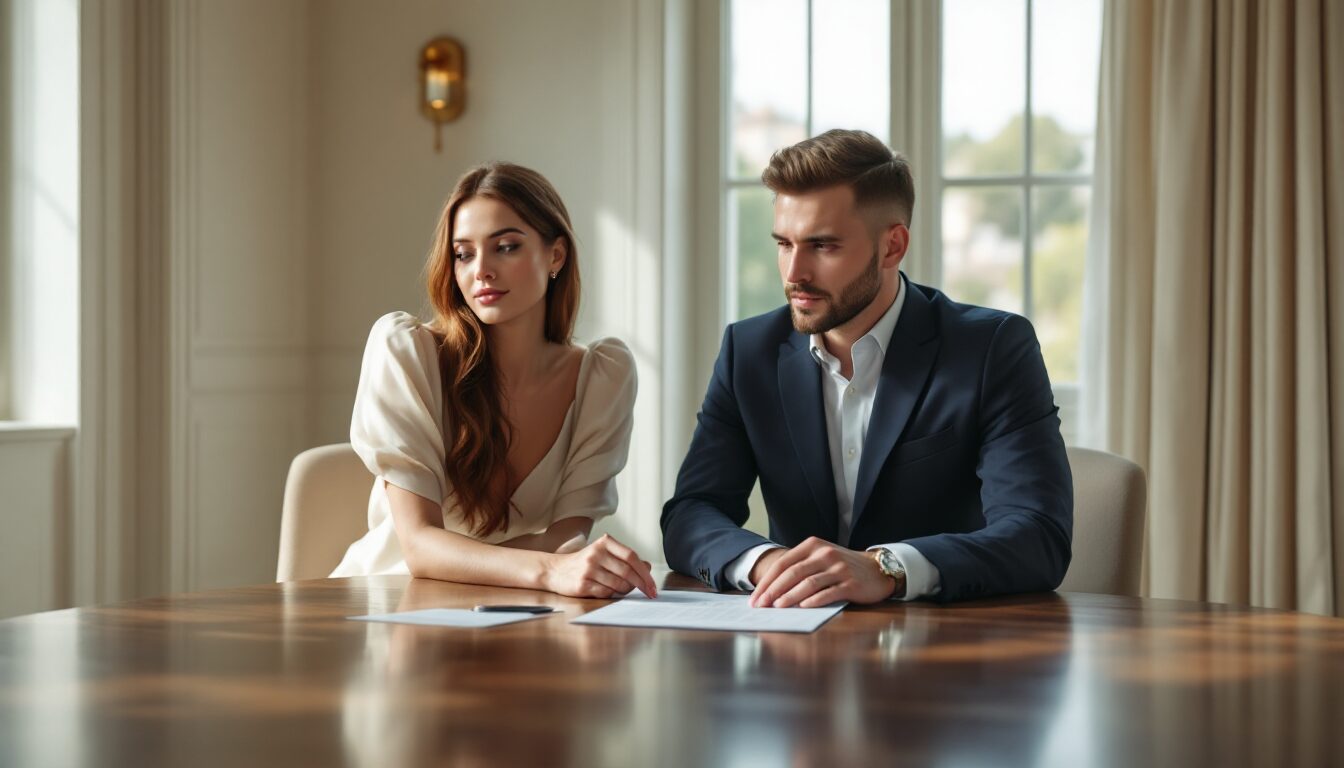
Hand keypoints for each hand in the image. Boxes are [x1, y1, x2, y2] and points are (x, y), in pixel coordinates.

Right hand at [542, 533, 657, 598]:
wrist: (555, 570)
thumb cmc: (584, 563)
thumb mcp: (604, 554)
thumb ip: (624, 558)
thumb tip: (647, 567)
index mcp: (604, 543)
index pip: (631, 556)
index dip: (645, 572)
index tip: (653, 584)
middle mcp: (596, 553)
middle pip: (627, 571)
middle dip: (641, 585)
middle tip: (649, 593)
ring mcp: (588, 569)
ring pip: (618, 584)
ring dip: (626, 590)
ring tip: (624, 590)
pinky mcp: (582, 584)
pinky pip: (606, 592)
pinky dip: (612, 594)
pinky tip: (608, 591)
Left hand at [749, 537, 894, 607]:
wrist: (876, 569)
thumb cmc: (842, 566)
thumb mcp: (820, 558)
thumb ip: (800, 567)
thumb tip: (772, 590)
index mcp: (812, 545)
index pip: (783, 563)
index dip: (767, 581)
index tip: (755, 596)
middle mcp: (824, 554)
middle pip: (793, 573)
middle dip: (773, 590)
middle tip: (761, 605)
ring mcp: (838, 568)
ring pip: (808, 583)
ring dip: (790, 596)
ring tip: (777, 607)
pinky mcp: (851, 583)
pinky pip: (828, 592)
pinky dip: (814, 600)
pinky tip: (803, 607)